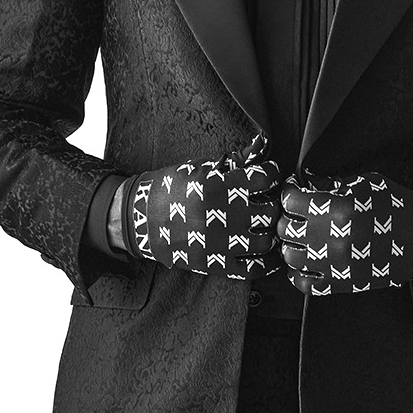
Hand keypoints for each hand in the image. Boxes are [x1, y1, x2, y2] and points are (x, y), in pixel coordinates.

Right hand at [120, 136, 283, 281]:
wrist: (138, 218)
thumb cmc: (169, 188)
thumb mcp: (199, 168)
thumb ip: (234, 160)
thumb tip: (261, 144)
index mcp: (219, 186)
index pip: (265, 178)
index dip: (274, 174)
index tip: (272, 174)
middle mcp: (223, 215)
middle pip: (270, 211)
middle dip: (274, 204)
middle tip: (272, 201)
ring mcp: (220, 243)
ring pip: (267, 241)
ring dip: (273, 232)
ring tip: (270, 225)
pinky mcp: (215, 264)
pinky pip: (253, 268)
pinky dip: (268, 264)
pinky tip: (273, 255)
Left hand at [278, 174, 412, 294]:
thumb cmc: (396, 208)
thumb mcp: (366, 183)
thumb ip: (332, 183)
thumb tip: (307, 181)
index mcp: (337, 209)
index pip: (291, 200)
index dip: (289, 192)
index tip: (293, 191)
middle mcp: (330, 237)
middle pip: (286, 228)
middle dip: (288, 217)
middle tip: (297, 213)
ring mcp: (333, 264)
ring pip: (289, 256)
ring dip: (290, 244)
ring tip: (299, 237)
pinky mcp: (340, 283)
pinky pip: (304, 283)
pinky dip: (297, 273)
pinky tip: (303, 263)